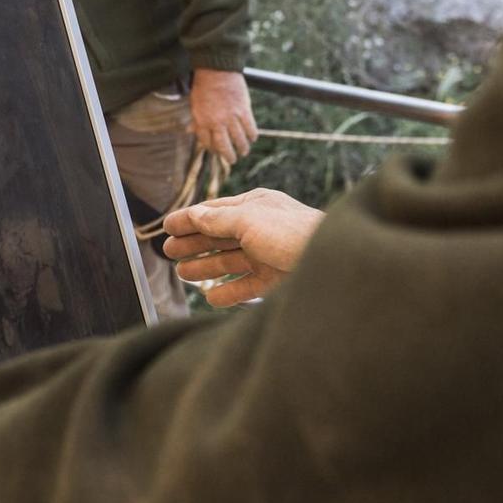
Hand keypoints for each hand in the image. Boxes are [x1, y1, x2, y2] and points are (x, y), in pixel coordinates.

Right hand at [161, 188, 322, 306]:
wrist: (336, 262)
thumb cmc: (293, 233)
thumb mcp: (249, 219)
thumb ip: (219, 220)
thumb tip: (195, 215)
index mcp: (256, 206)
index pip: (215, 211)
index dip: (189, 218)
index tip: (167, 226)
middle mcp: (262, 229)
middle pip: (219, 236)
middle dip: (193, 243)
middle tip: (167, 251)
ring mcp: (269, 255)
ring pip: (230, 261)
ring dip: (205, 266)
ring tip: (182, 273)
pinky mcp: (277, 280)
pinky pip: (247, 286)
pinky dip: (228, 292)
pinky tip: (211, 297)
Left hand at [189, 68, 257, 165]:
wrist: (217, 70)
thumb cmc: (204, 87)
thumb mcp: (194, 105)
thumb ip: (196, 119)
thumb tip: (191, 131)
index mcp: (202, 121)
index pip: (208, 143)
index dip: (213, 149)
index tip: (217, 151)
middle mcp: (217, 122)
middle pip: (224, 146)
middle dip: (229, 156)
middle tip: (233, 160)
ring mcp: (232, 117)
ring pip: (240, 140)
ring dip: (243, 148)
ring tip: (244, 152)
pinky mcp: (244, 110)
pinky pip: (250, 128)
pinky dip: (252, 135)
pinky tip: (252, 138)